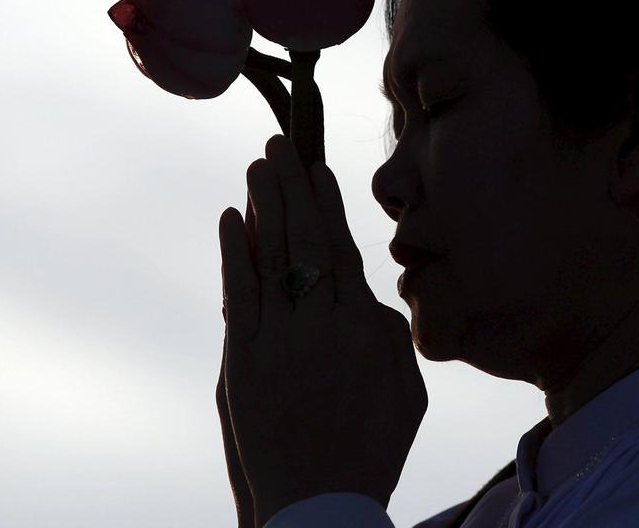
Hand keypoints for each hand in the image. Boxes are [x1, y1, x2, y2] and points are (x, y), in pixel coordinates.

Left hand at [218, 134, 427, 525]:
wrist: (319, 502)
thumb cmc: (372, 448)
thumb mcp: (407, 391)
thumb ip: (388, 333)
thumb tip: (366, 291)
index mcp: (364, 329)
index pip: (342, 249)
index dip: (328, 205)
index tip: (318, 168)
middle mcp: (319, 326)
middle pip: (303, 241)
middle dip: (291, 190)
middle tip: (278, 147)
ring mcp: (277, 342)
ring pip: (269, 259)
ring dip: (262, 208)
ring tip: (256, 168)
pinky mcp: (242, 363)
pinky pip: (238, 296)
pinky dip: (234, 255)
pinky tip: (232, 220)